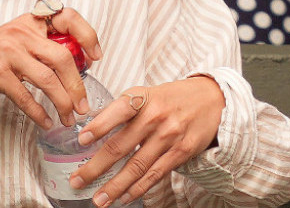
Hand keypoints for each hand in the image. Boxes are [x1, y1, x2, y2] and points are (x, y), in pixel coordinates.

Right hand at [0, 7, 101, 127]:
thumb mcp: (13, 41)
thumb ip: (39, 47)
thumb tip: (74, 68)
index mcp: (27, 22)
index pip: (66, 17)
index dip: (86, 35)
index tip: (95, 56)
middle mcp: (19, 33)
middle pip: (62, 58)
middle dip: (78, 86)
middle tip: (83, 105)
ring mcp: (8, 53)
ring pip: (48, 80)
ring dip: (63, 103)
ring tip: (69, 117)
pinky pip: (27, 97)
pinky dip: (39, 113)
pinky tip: (45, 122)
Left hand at [69, 76, 224, 206]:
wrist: (211, 98)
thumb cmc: (170, 97)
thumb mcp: (145, 93)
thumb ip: (122, 109)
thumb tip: (91, 127)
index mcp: (141, 98)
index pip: (117, 111)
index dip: (98, 126)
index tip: (81, 140)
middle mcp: (154, 117)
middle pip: (120, 146)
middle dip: (96, 167)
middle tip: (78, 181)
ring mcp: (169, 136)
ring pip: (137, 166)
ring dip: (115, 186)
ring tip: (99, 199)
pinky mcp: (182, 152)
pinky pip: (156, 174)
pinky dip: (139, 188)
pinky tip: (125, 197)